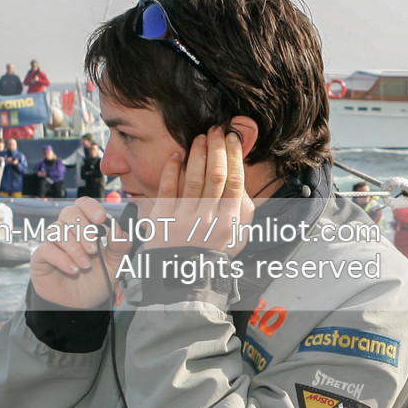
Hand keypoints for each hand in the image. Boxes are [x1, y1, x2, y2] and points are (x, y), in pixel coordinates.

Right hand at [29, 196, 131, 307]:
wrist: (81, 306)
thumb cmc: (97, 281)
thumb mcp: (116, 265)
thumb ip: (120, 247)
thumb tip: (117, 230)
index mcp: (86, 227)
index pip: (83, 205)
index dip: (90, 207)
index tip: (101, 219)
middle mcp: (67, 231)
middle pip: (68, 213)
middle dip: (84, 229)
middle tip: (94, 249)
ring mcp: (52, 244)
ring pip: (57, 230)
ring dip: (74, 247)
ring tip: (86, 265)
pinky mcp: (40, 258)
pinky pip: (46, 249)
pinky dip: (62, 258)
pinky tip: (74, 270)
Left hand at [140, 128, 254, 253]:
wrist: (185, 278)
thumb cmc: (214, 253)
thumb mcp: (239, 236)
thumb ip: (244, 210)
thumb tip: (242, 182)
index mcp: (229, 221)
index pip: (235, 181)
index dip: (235, 156)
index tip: (234, 139)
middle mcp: (208, 219)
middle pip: (215, 176)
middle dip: (217, 148)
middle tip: (217, 130)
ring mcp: (184, 219)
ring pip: (193, 179)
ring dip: (197, 154)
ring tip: (200, 138)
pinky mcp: (163, 220)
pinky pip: (167, 189)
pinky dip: (172, 170)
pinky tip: (176, 155)